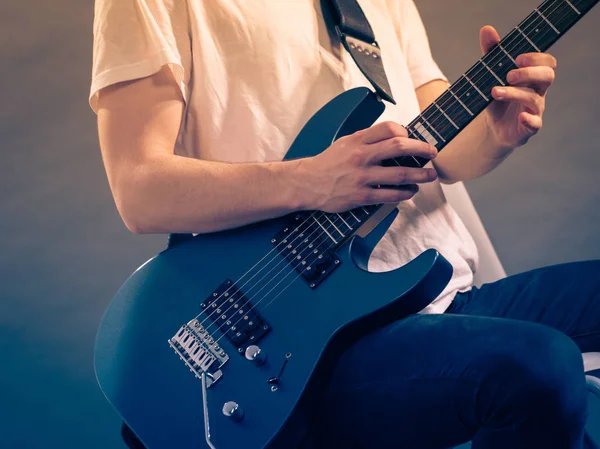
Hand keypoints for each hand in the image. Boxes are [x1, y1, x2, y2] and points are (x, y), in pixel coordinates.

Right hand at [298, 122, 437, 212]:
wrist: (308, 183)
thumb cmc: (328, 163)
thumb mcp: (345, 143)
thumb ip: (368, 140)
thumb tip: (394, 138)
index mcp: (358, 140)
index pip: (389, 128)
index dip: (406, 132)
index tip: (412, 138)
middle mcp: (362, 156)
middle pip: (400, 147)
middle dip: (422, 149)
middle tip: (432, 153)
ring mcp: (362, 177)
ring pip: (400, 174)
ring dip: (420, 175)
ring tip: (429, 176)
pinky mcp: (362, 196)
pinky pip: (390, 195)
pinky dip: (405, 193)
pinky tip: (410, 191)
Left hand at [481, 26, 556, 147]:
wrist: (493, 129)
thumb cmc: (498, 98)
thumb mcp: (492, 76)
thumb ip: (492, 53)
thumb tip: (487, 30)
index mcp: (532, 77)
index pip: (546, 63)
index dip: (536, 58)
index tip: (517, 58)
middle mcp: (537, 92)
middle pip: (547, 76)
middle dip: (529, 73)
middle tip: (509, 75)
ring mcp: (534, 110)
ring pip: (534, 99)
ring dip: (515, 94)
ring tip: (495, 92)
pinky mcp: (528, 127)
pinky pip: (535, 124)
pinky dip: (530, 120)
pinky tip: (521, 116)